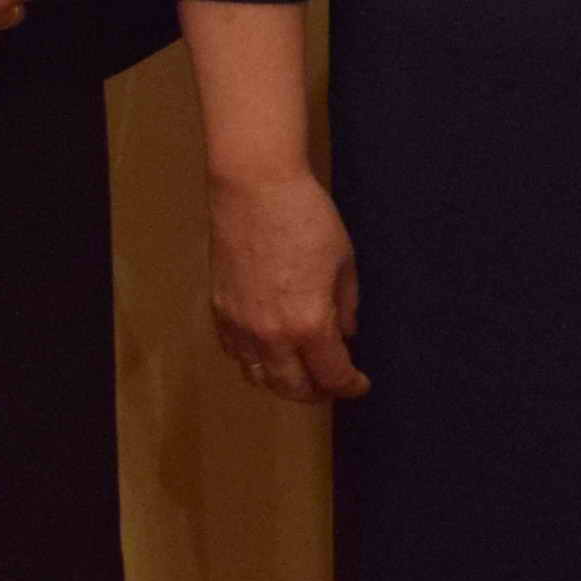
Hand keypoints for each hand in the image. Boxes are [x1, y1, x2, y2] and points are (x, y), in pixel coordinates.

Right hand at [207, 163, 366, 401]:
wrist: (255, 187)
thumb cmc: (306, 217)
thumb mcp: (344, 261)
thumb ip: (346, 305)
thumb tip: (346, 333)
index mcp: (309, 324)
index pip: (332, 376)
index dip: (350, 385)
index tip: (360, 383)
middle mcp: (271, 335)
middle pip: (293, 388)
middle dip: (318, 392)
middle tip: (332, 384)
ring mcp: (240, 326)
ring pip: (259, 378)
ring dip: (284, 383)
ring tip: (301, 373)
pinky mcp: (220, 311)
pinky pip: (235, 354)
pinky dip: (255, 363)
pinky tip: (269, 351)